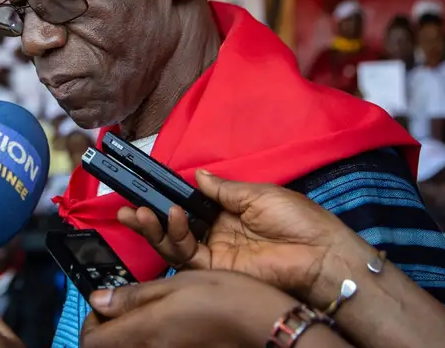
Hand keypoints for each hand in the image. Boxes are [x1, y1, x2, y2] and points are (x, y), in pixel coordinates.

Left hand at [80, 270, 300, 347]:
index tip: (103, 306)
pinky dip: (149, 341)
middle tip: (120, 311)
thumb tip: (99, 300)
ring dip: (128, 336)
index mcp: (145, 331)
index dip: (91, 322)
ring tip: (145, 316)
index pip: (91, 340)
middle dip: (108, 331)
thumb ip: (133, 296)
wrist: (263, 325)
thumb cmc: (225, 298)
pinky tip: (165, 327)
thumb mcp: (175, 283)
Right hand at [118, 170, 372, 306]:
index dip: (166, 194)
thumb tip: (195, 175)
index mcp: (227, 211)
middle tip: (124, 203)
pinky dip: (173, 237)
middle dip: (147, 214)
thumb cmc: (298, 219)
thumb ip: (222, 188)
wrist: (320, 253)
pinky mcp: (216, 270)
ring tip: (137, 211)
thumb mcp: (257, 194)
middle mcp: (216, 232)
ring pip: (171, 242)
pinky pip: (185, 255)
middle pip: (172, 224)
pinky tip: (170, 217)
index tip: (144, 181)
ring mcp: (214, 252)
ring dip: (152, 227)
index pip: (188, 202)